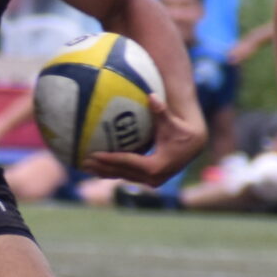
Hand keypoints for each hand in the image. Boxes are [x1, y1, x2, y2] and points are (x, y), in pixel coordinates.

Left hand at [83, 92, 206, 187]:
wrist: (194, 146)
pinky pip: (126, 175)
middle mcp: (153, 178)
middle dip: (101, 167)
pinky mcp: (148, 179)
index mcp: (157, 166)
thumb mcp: (171, 121)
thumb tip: (152, 96)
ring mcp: (150, 181)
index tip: (93, 154)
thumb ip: (161, 111)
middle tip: (82, 160)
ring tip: (84, 165)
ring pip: (122, 176)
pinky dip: (111, 172)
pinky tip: (96, 167)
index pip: (128, 162)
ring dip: (103, 171)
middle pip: (121, 172)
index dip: (110, 158)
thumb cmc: (181, 130)